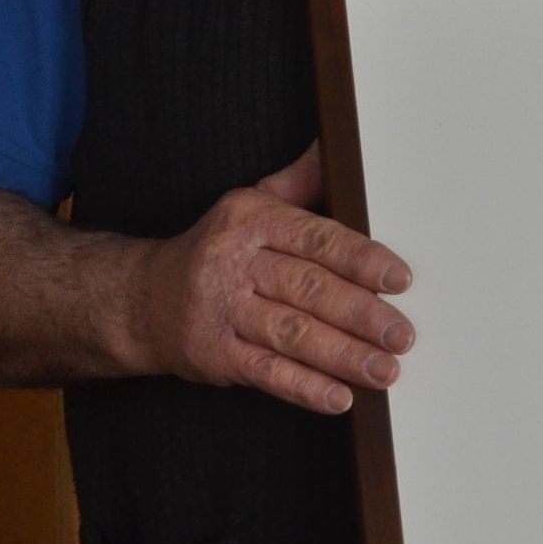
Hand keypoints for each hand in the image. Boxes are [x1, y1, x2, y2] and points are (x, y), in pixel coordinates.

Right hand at [131, 142, 414, 414]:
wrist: (140, 298)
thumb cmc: (218, 248)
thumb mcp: (253, 204)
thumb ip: (302, 183)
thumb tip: (339, 145)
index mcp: (251, 220)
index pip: (316, 239)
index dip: (360, 260)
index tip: (400, 278)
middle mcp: (234, 263)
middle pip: (308, 289)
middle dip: (361, 314)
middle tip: (402, 334)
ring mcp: (221, 312)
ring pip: (291, 334)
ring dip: (343, 355)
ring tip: (385, 370)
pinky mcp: (213, 355)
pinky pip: (265, 373)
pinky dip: (304, 388)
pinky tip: (339, 397)